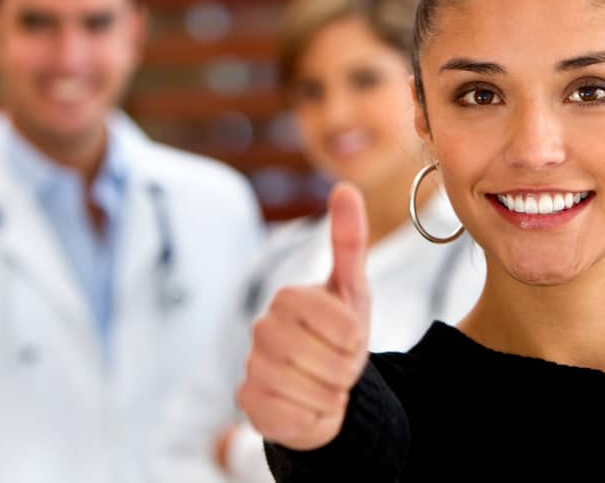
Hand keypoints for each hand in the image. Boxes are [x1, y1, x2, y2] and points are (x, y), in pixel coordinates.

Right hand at [237, 182, 371, 450]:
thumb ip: (348, 239)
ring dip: (332, 394)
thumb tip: (345, 187)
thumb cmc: (340, 336)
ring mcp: (251, 366)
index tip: (351, 339)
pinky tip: (307, 405)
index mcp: (287, 297)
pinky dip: (313, 417)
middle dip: (347, 369)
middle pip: (330, 361)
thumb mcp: (352, 289)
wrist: (323, 388)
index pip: (342, 325)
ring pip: (314, 391)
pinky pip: (294, 418)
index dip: (357, 339)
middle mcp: (261, 328)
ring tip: (325, 384)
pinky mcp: (248, 403)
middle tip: (340, 365)